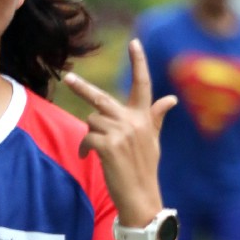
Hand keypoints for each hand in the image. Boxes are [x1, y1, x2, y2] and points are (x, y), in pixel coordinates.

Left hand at [63, 40, 176, 225]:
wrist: (140, 196)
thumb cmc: (144, 169)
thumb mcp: (152, 141)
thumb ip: (156, 117)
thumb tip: (171, 99)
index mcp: (144, 118)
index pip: (143, 85)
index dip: (139, 62)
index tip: (135, 42)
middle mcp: (134, 121)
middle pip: (102, 99)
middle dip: (82, 88)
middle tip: (68, 78)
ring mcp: (121, 132)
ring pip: (92, 122)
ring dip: (91, 135)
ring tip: (100, 151)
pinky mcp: (109, 145)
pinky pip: (88, 138)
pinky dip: (86, 148)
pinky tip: (91, 158)